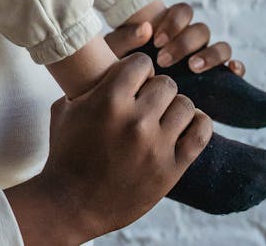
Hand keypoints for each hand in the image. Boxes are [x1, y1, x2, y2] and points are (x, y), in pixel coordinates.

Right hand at [5, 54, 211, 244]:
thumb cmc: (66, 153)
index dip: (138, 69)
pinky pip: (200, 133)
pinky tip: (186, 125)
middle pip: (166, 83)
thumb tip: (101, 63)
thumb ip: (87, 83)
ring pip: (185, 105)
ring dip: (175, 107)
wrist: (71, 203)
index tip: (134, 81)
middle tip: (147, 102)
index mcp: (109, 100)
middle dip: (156, 89)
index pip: (142, 63)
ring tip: (164, 116)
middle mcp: (136, 120)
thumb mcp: (66, 108)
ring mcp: (156, 146)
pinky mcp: (171, 169)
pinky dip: (198, 124)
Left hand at [106, 1, 245, 76]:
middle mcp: (191, 40)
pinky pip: (234, 67)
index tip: (156, 41)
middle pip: (201, 30)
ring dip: (210, 54)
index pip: (184, 11)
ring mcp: (205, 58)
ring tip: (192, 67)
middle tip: (164, 59)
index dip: (174, 22)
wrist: (128, 99)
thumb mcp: (116, 51)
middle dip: (184, 43)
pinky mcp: (216, 79)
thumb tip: (145, 28)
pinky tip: (232, 72)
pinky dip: (237, 67)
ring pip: (220, 46)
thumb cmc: (120, 69)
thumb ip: (126, 37)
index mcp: (171, 27)